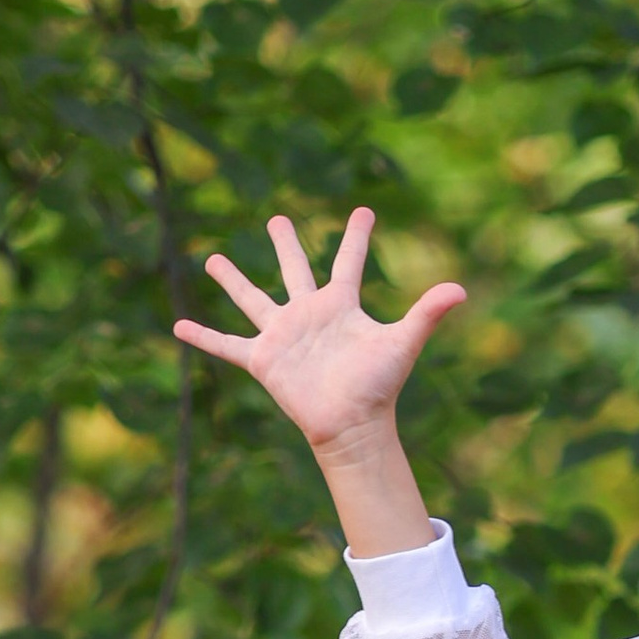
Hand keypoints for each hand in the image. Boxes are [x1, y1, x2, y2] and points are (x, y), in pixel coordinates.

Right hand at [173, 206, 462, 462]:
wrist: (352, 427)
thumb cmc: (378, 387)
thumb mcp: (402, 343)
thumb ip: (426, 313)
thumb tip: (460, 289)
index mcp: (341, 306)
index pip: (348, 261)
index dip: (356, 237)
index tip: (364, 211)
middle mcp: (309, 315)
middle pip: (295, 270)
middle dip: (286, 245)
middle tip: (277, 218)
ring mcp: (283, 336)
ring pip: (253, 299)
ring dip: (232, 280)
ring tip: (211, 258)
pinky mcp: (263, 359)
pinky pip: (227, 344)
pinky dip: (203, 336)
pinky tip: (178, 326)